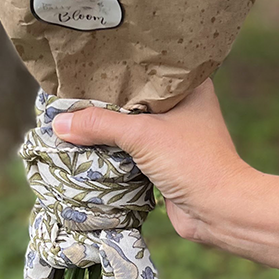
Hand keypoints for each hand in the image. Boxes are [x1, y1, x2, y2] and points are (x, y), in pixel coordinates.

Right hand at [52, 81, 278, 269]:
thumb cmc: (193, 162)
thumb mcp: (143, 135)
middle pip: (133, 98)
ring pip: (131, 126)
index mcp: (188, 86)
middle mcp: (183, 106)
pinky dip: (112, 150)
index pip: (143, 68)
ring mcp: (174, 135)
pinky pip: (131, 149)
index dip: (114, 68)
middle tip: (67, 93)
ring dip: (106, 128)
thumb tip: (58, 123)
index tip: (82, 65)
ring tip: (69, 117)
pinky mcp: (165, 161)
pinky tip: (84, 145)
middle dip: (103, 101)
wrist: (220, 212)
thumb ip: (100, 125)